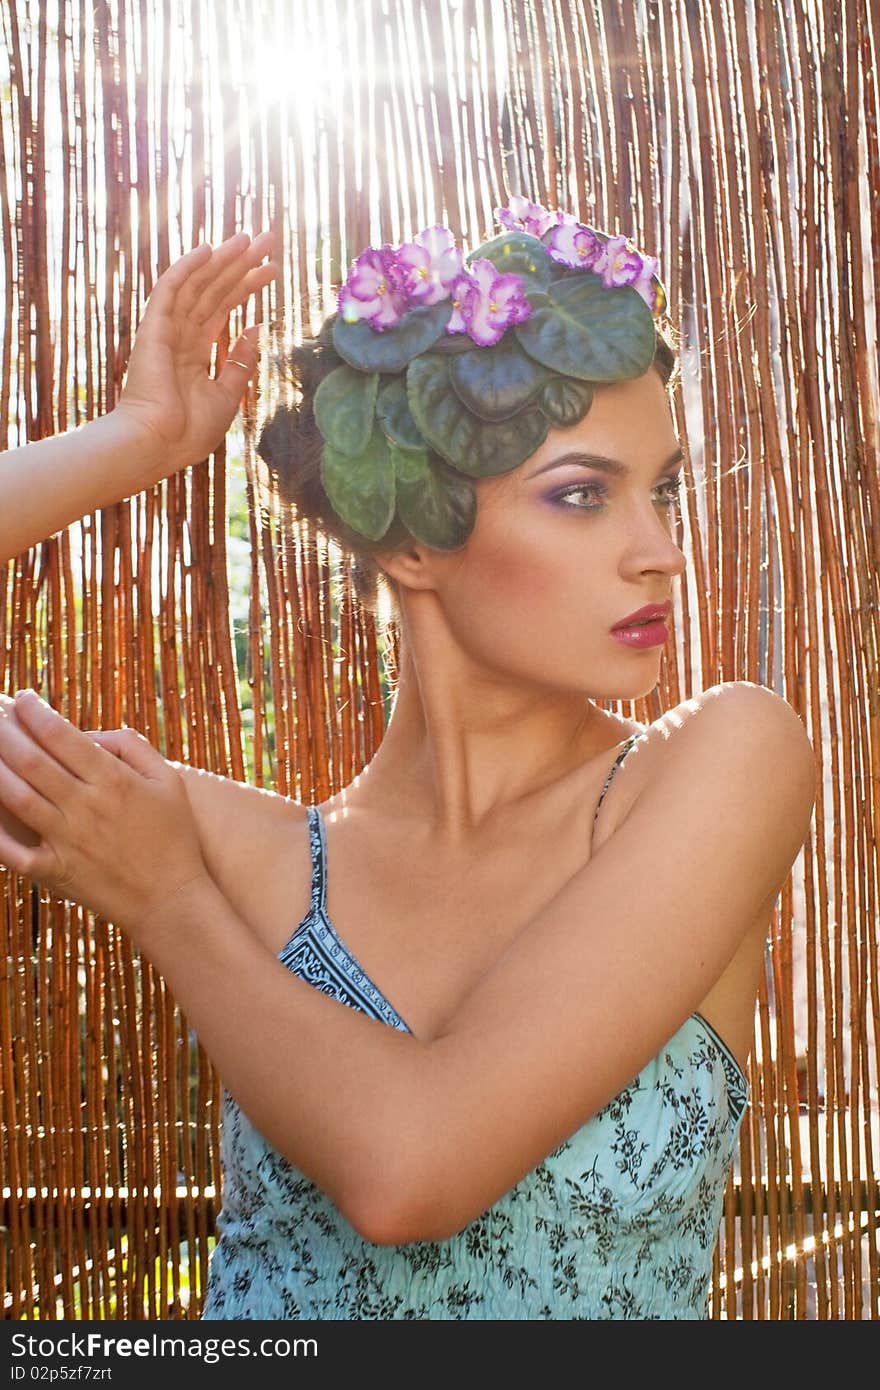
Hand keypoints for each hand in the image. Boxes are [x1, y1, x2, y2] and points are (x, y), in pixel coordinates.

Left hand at [0, 690, 210, 948]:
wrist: (173, 901)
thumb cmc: (174, 837)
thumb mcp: (168, 781)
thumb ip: (132, 748)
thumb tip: (91, 734)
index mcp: (113, 780)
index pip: (61, 735)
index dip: (35, 712)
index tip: (22, 699)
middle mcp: (86, 806)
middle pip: (31, 760)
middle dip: (4, 732)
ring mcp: (68, 840)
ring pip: (16, 797)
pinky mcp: (56, 871)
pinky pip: (13, 852)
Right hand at [114, 229, 279, 478]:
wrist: (159, 444)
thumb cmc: (189, 431)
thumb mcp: (227, 395)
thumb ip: (241, 362)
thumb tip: (257, 329)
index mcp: (196, 352)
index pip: (224, 308)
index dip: (247, 286)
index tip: (272, 269)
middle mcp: (181, 336)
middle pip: (215, 290)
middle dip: (241, 265)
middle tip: (268, 240)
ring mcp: (166, 331)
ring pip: (198, 285)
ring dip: (222, 260)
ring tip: (248, 238)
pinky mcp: (153, 329)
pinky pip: (170, 291)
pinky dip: (187, 268)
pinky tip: (208, 250)